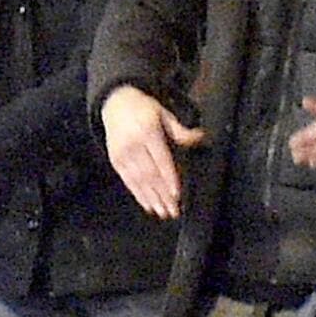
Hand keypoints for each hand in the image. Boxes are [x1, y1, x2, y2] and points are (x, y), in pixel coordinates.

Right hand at [102, 84, 206, 219]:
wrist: (115, 103)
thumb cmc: (144, 109)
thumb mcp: (164, 113)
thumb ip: (180, 130)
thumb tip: (200, 137)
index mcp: (147, 131)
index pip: (160, 159)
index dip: (169, 178)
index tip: (176, 194)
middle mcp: (133, 144)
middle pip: (150, 174)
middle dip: (162, 195)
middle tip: (173, 211)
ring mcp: (122, 154)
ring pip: (139, 181)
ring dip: (151, 198)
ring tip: (162, 212)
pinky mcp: (116, 161)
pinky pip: (128, 181)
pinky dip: (138, 194)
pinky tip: (148, 205)